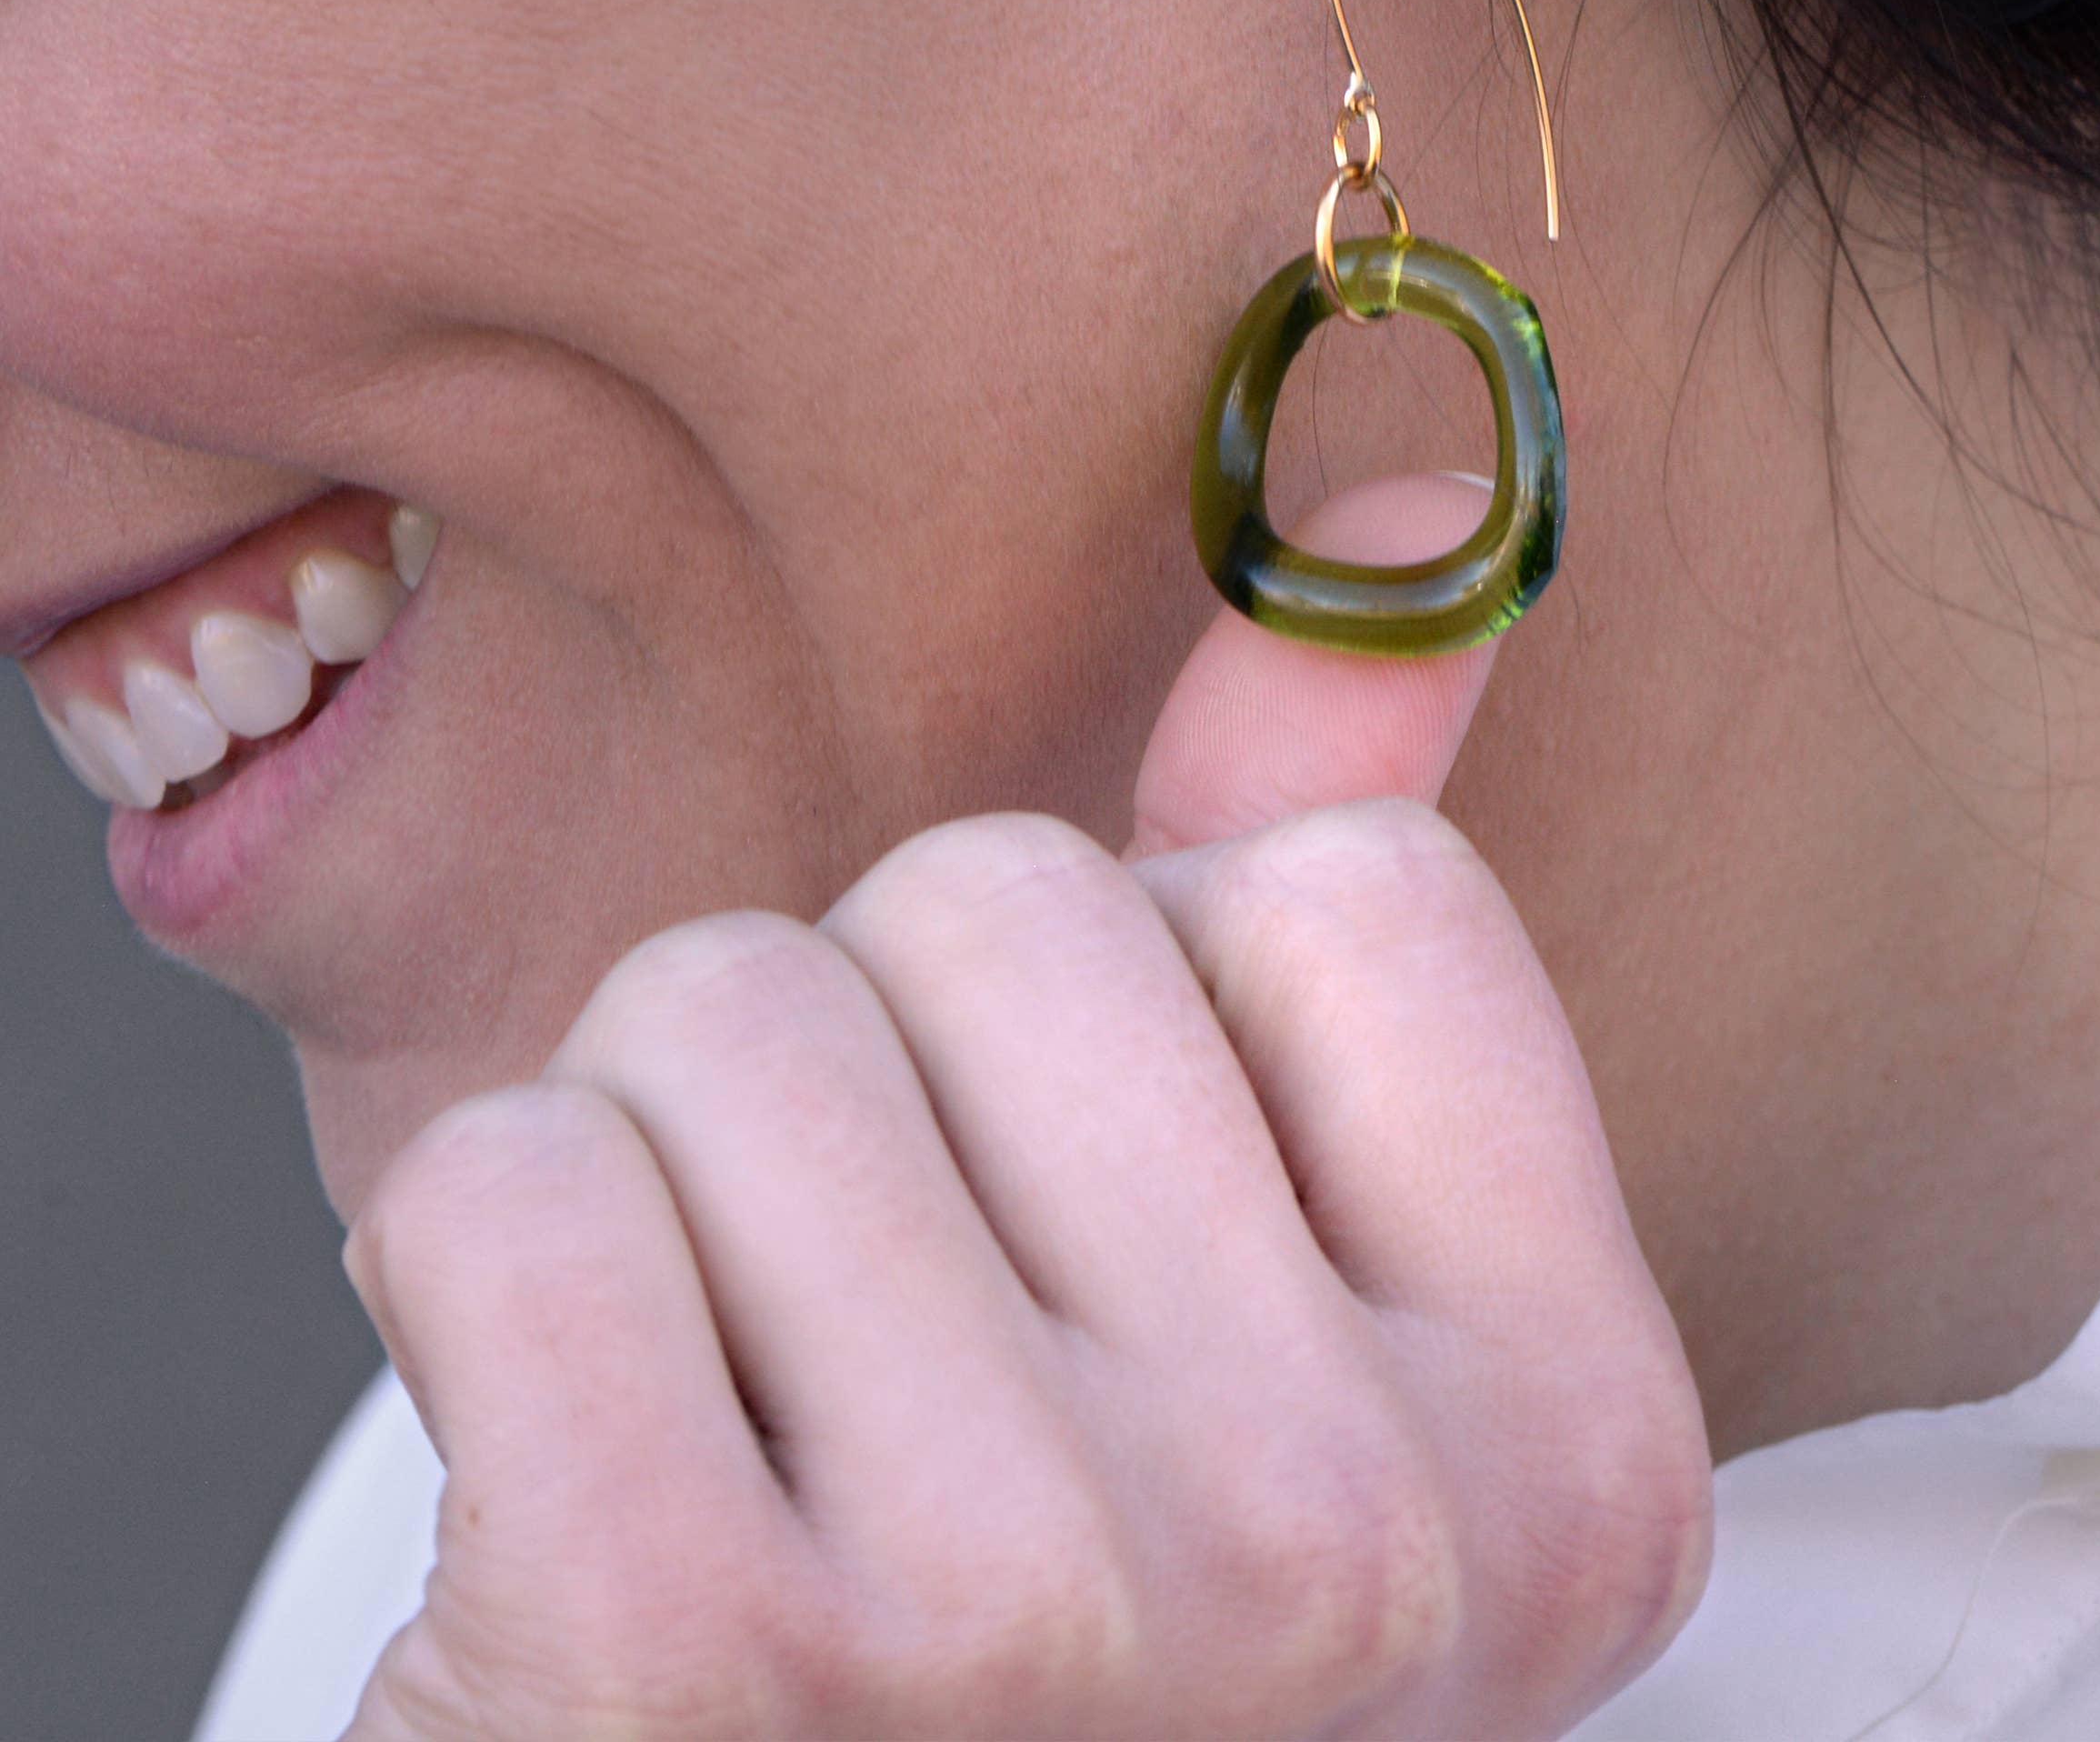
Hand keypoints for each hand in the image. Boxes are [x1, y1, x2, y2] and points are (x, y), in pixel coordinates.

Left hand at [339, 478, 1712, 1740]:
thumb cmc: (1055, 1611)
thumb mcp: (1295, 1315)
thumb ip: (1357, 926)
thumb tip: (1434, 505)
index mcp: (1572, 1437)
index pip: (1337, 884)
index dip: (1176, 1010)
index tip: (1132, 1245)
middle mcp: (1360, 1542)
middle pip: (1003, 905)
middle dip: (893, 1056)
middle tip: (898, 1345)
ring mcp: (1029, 1615)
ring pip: (732, 1007)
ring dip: (675, 1158)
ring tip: (743, 1402)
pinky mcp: (679, 1657)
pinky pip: (512, 1186)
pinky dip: (496, 1279)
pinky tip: (588, 1478)